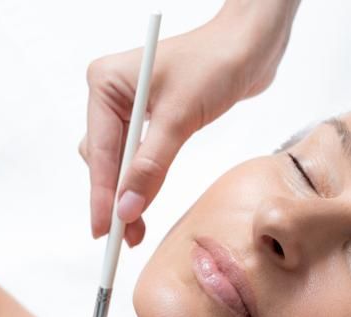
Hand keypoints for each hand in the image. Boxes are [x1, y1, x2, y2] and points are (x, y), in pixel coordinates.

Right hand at [81, 7, 292, 241]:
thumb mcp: (180, 118)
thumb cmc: (216, 64)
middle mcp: (112, 94)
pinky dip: (142, 181)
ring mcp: (131, 106)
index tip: (103, 230)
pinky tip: (144, 204)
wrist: (250, 46)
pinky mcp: (153, 118)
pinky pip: (138, 157)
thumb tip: (128, 209)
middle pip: (103, 159)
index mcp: (105, 83)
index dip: (102, 194)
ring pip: (119, 162)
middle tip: (123, 237)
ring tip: (136, 230)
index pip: (100, 150)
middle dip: (114, 198)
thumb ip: (151, 166)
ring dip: (128, 193)